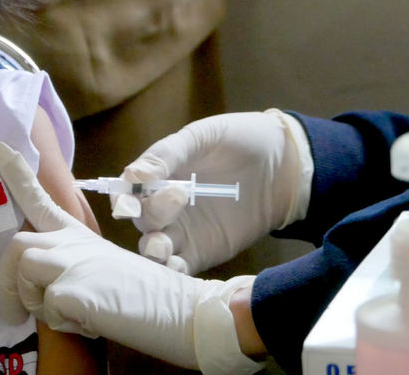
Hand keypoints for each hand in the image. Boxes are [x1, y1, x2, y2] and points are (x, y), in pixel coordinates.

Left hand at [0, 142, 261, 373]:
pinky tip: (90, 323)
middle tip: (13, 312)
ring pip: (23, 269)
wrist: (184, 312)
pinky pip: (47, 306)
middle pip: (17, 245)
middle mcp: (74, 242)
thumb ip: (71, 267)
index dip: (18, 175)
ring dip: (35, 303)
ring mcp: (74, 261)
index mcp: (80, 236)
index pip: (42, 200)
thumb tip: (40, 287)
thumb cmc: (144, 298)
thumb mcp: (102, 272)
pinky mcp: (75, 288)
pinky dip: (63, 323)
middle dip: (8, 282)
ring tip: (68, 316)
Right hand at [125, 110, 311, 274]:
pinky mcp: (201, 252)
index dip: (123, 198)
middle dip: (151, 212)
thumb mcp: (203, 136)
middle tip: (180, 194)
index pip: (127, 191)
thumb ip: (167, 154)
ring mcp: (182, 231)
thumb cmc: (240, 140)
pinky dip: (171, 271)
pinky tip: (175, 265)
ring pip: (152, 247)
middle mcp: (163, 205)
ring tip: (164, 245)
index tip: (129, 200)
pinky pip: (178, 267)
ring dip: (152, 249)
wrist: (285, 163)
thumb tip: (132, 175)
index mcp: (157, 174)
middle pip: (140, 219)